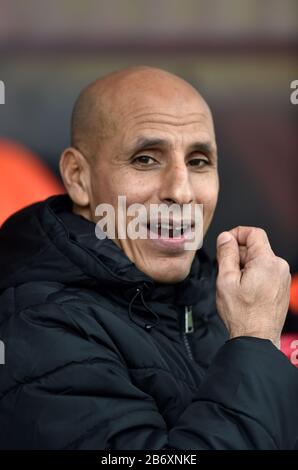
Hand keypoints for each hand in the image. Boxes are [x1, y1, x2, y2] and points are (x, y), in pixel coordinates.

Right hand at [216, 226, 290, 347]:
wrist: (256, 338)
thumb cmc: (242, 314)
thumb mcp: (226, 280)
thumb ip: (226, 254)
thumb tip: (225, 237)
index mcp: (267, 262)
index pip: (254, 233)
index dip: (237, 234)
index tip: (225, 242)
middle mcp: (279, 267)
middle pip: (256, 248)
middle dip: (238, 254)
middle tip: (226, 270)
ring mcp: (282, 278)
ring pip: (260, 260)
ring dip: (245, 266)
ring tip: (235, 285)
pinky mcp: (281, 287)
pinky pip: (265, 272)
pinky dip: (253, 275)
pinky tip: (245, 291)